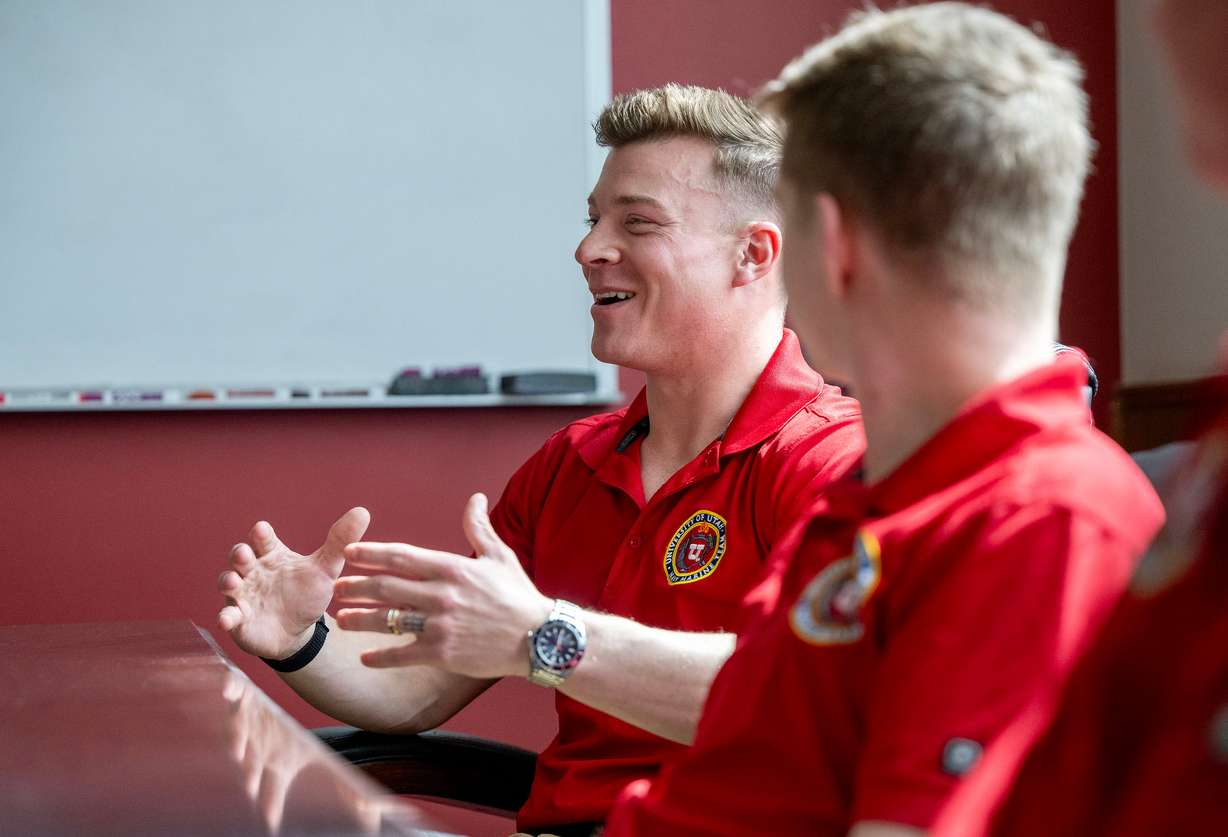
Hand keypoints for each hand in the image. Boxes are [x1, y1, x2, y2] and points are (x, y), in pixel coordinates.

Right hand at [217, 508, 370, 659]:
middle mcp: (253, 571)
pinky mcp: (239, 619)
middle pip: (240, 557)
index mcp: (272, 555)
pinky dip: (225, 617)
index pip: (263, 539)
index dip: (261, 535)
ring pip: (229, 583)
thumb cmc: (307, 593)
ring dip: (228, 581)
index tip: (262, 530)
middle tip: (243, 554)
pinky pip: (227, 616)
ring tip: (232, 582)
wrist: (299, 631)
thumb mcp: (326, 569)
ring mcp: (243, 594)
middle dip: (239, 554)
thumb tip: (362, 511)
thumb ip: (341, 542)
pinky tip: (227, 621)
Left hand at [333, 493, 551, 679]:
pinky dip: (380, 656)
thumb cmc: (518, 595)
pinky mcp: (443, 653)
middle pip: (387, 587)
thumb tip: (475, 498)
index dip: (371, 553)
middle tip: (336, 587)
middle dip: (357, 586)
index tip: (349, 553)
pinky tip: (364, 656)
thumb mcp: (500, 556)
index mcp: (452, 568)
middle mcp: (442, 594)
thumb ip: (479, 528)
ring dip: (360, 619)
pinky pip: (402, 654)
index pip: (401, 557)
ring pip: (388, 620)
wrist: (539, 637)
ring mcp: (441, 625)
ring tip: (341, 618)